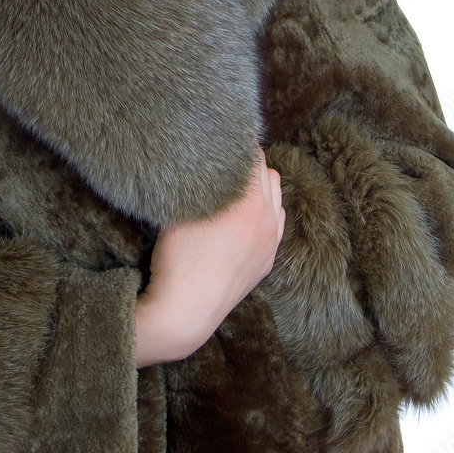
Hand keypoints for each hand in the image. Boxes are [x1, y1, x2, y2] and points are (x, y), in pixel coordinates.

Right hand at [135, 145, 284, 366]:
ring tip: (236, 191)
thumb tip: (202, 157)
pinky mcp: (267, 261)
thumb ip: (201, 180)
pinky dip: (264, 214)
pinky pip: (275, 225)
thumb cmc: (178, 258)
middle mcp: (268, 218)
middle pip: (269, 173)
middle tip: (227, 164)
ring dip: (261, 189)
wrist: (186, 311)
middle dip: (250, 165)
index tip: (224, 142)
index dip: (238, 146)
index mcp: (250, 201)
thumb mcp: (183, 209)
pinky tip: (243, 218)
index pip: (254, 156)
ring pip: (276, 199)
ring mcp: (271, 242)